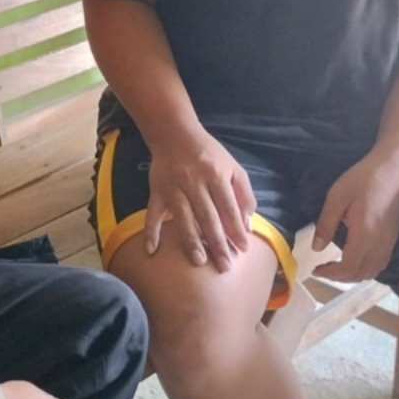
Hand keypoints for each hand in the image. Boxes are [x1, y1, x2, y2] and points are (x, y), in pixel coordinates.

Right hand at [144, 126, 255, 271]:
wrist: (175, 132)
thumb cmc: (209, 153)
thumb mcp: (233, 167)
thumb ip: (244, 194)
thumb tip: (247, 225)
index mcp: (216, 174)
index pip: (228, 208)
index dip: (236, 229)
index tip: (243, 249)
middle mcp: (194, 181)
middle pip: (208, 216)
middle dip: (217, 243)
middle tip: (225, 266)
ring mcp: (173, 187)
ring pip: (183, 218)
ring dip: (191, 240)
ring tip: (199, 261)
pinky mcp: (156, 190)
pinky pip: (152, 213)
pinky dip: (151, 231)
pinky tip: (151, 250)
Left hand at [311, 155, 398, 283]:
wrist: (393, 169)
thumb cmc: (362, 180)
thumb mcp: (336, 198)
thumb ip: (326, 224)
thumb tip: (316, 248)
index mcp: (364, 236)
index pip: (348, 267)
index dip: (331, 274)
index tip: (316, 270)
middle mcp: (379, 244)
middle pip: (360, 274)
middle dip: (340, 277)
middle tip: (323, 270)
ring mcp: (389, 242)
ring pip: (372, 271)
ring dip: (354, 275)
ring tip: (337, 268)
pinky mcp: (393, 237)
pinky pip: (381, 263)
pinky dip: (367, 269)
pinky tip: (356, 261)